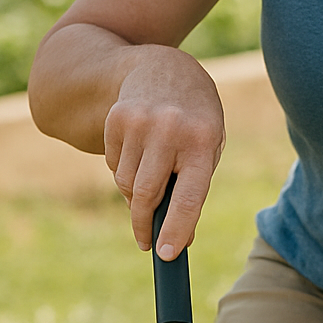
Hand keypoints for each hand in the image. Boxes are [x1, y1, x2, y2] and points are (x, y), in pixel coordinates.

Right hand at [103, 45, 225, 258]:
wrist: (163, 67)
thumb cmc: (194, 118)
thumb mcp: (208, 145)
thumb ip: (194, 187)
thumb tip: (177, 238)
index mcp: (203, 140)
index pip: (189, 196)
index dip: (177, 229)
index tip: (166, 255)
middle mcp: (170, 130)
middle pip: (148, 195)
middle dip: (145, 224)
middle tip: (147, 242)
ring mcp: (139, 122)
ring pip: (127, 183)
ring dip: (136, 193)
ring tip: (152, 173)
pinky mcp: (116, 119)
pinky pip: (114, 165)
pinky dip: (124, 170)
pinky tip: (138, 149)